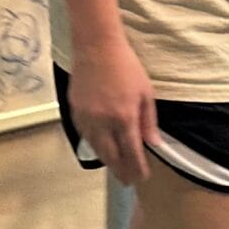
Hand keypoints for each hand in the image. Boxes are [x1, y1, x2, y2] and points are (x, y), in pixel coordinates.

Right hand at [66, 39, 158, 185]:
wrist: (96, 47)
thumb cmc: (127, 67)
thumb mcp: (146, 93)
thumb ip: (149, 121)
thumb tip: (153, 144)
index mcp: (124, 118)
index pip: (132, 152)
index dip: (137, 168)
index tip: (142, 178)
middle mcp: (103, 122)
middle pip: (111, 156)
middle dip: (120, 170)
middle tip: (127, 181)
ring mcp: (86, 117)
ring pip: (95, 147)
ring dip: (106, 160)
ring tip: (115, 167)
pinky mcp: (74, 111)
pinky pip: (84, 135)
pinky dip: (94, 144)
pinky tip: (100, 147)